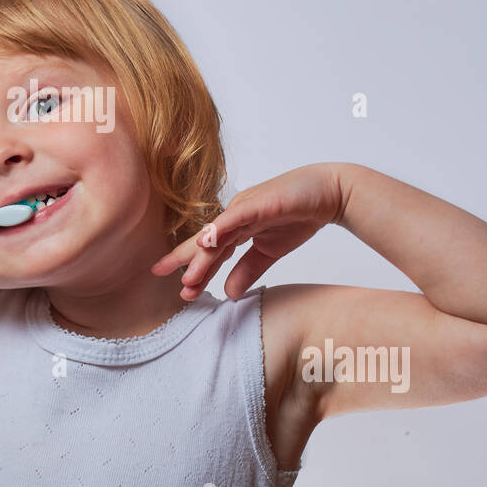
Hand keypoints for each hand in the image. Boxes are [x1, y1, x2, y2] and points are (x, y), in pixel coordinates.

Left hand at [150, 163, 346, 301]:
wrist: (329, 194)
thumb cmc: (299, 216)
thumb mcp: (269, 251)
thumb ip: (248, 270)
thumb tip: (228, 293)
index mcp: (236, 228)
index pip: (210, 253)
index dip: (195, 269)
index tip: (180, 289)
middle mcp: (234, 217)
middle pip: (204, 241)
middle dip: (182, 259)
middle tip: (157, 273)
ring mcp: (245, 208)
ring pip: (217, 234)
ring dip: (200, 256)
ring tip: (185, 276)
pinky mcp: (259, 203)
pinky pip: (236, 218)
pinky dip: (220, 229)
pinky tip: (206, 241)